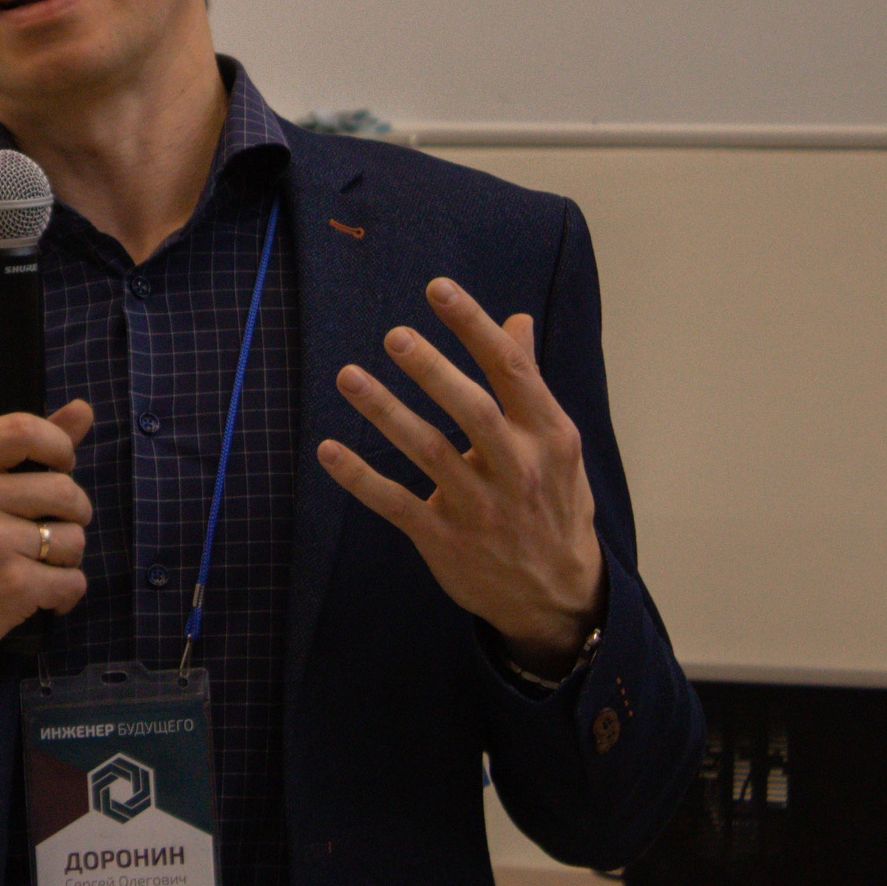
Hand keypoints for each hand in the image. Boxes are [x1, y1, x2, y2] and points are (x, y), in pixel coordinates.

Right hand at [0, 400, 96, 708]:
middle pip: (64, 489)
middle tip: (46, 528)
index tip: (56, 468)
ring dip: (66, 555)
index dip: (59, 447)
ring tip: (34, 562)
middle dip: (71, 512)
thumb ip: (21, 446)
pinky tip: (38, 594)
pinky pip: (73, 581)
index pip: (25, 430)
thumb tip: (84, 408)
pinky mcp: (10, 586)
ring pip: (75, 538)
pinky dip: (65, 591)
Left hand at [315, 279, 604, 675]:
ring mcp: (481, 508)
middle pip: (473, 411)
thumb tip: (515, 321)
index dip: (475, 327)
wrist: (559, 597)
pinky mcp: (445, 541)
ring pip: (429, 454)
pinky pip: (397, 504)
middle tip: (394, 334)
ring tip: (347, 376)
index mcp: (548, 436)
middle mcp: (518, 469)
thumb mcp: (556, 444)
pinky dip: (360, 478)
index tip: (438, 288)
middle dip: (433, 371)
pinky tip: (327, 450)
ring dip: (386, 413)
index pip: (512, 371)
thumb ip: (528, 384)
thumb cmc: (553, 501)